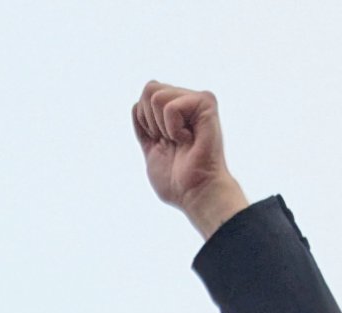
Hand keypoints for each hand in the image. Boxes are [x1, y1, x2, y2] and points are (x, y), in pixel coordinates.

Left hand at [131, 83, 247, 239]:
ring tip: (181, 141)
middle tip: (171, 142)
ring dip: (162, 127)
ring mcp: (197, 100)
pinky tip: (188, 140)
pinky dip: (173, 130)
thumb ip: (144, 128)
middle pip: (149, 89)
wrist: (194, 193)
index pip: (146, 95)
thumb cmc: (176, 181)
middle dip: (151, 122)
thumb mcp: (151, 150)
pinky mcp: (206, 104)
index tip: (162, 142)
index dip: (145, 122)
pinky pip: (171, 108)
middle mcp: (187, 101)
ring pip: (156, 96)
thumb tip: (135, 104)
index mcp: (176, 111)